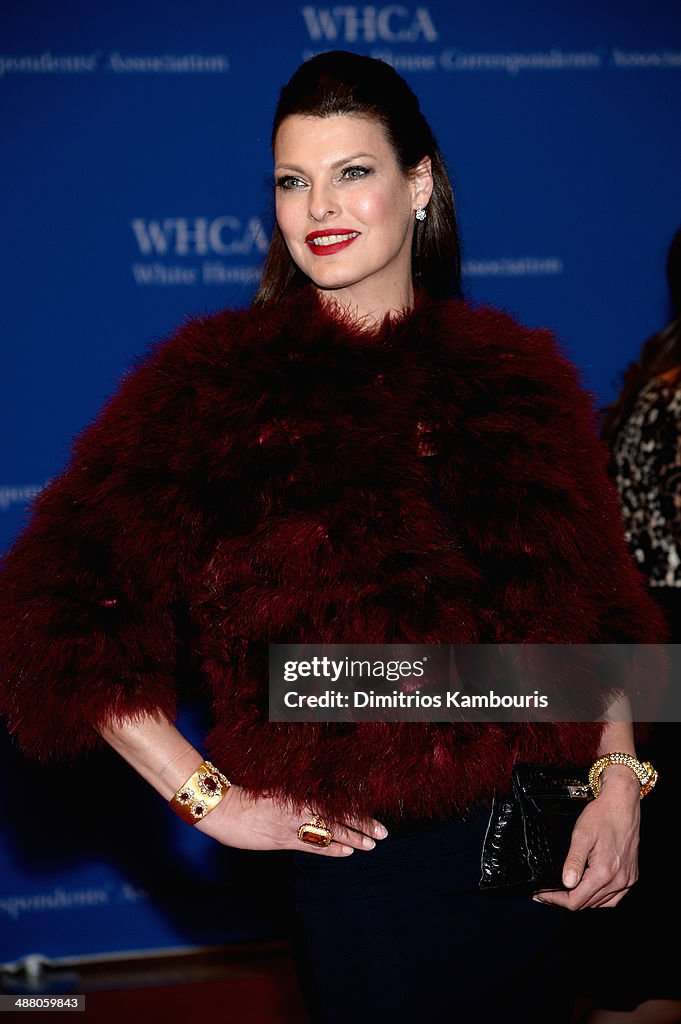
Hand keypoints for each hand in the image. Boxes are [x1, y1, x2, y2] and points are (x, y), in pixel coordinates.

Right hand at [194, 783, 387, 856]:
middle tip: (383, 833)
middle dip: (362, 826)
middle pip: (338, 819)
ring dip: (352, 839)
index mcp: (299, 793)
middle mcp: (300, 809)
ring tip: (371, 845)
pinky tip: (347, 853)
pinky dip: (331, 850)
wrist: (223, 808)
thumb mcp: (275, 787)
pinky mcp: (282, 840)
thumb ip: (296, 791)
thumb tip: (317, 792)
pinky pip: (312, 847)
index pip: (335, 803)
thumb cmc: (246, 793)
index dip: (356, 811)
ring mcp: (292, 826)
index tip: (373, 815)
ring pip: (330, 833)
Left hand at [533, 766, 640, 909]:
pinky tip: (588, 891)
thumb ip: (574, 860)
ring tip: (563, 893)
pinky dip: (599, 899)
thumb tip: (566, 883)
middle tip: (546, 894)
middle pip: (587, 904)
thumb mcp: (582, 834)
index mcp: (604, 872)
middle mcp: (618, 881)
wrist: (623, 804)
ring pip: (600, 903)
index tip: (540, 895)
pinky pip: (614, 898)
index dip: (556, 900)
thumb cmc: (602, 816)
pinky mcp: (631, 876)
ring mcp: (627, 880)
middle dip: (565, 901)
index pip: (576, 900)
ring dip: (581, 901)